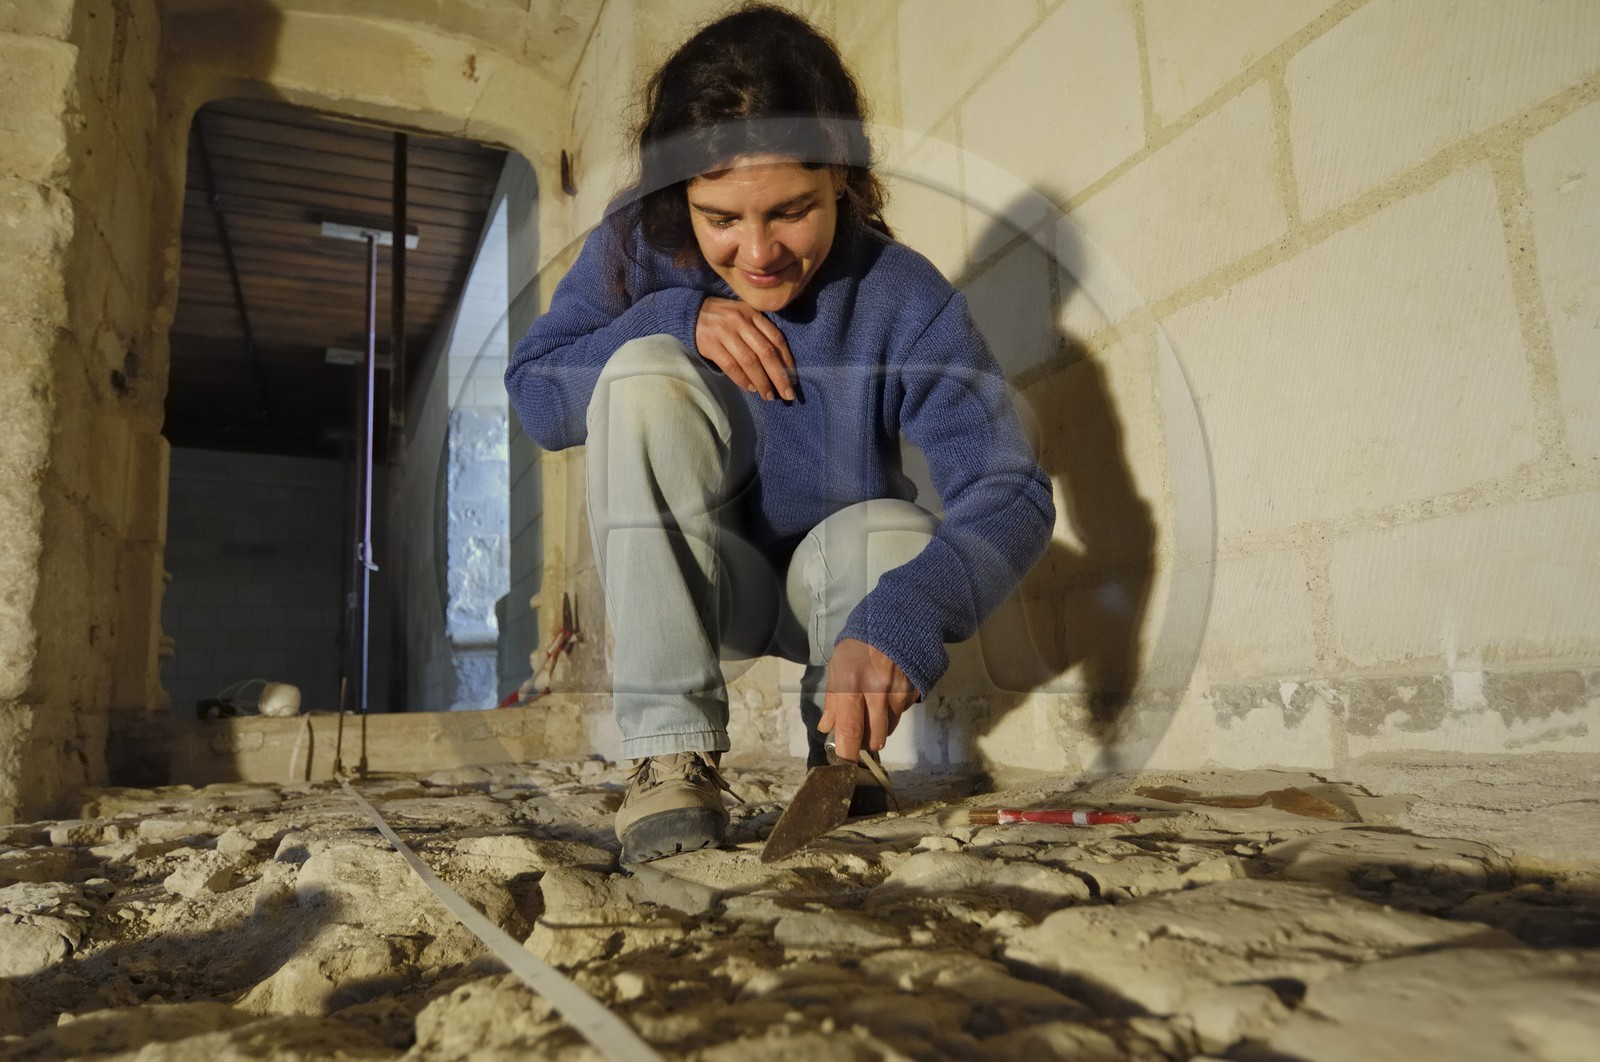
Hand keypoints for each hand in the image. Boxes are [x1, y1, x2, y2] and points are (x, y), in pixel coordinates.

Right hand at [694, 297, 795, 400]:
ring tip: (768, 395)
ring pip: (749, 361)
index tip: (793, 379)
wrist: (691, 312)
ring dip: (761, 382)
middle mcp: (741, 321)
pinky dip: (742, 379)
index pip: (776, 339)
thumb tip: (779, 364)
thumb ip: (760, 332)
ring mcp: (725, 333)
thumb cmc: (724, 318)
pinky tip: (750, 388)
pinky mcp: (711, 344)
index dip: (787, 361)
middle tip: (787, 394)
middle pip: (766, 353)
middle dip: (779, 376)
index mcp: (753, 314)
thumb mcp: (744, 316)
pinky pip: (730, 366)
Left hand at [817, 638, 917, 761]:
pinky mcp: (914, 691)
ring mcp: (899, 693)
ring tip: (874, 707)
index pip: (850, 729)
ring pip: (890, 728)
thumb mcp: (837, 666)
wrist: (895, 622)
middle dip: (866, 742)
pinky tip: (888, 695)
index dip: (847, 752)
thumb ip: (833, 700)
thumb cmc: (858, 645)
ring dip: (880, 727)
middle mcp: (877, 692)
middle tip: (860, 733)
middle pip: (875, 737)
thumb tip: (827, 728)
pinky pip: (902, 714)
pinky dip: (893, 712)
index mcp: (852, 684)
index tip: (845, 765)